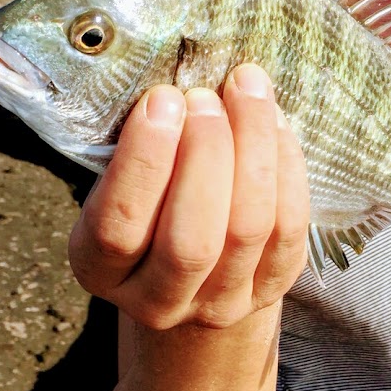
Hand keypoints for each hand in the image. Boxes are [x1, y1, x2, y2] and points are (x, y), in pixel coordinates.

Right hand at [68, 64, 309, 329]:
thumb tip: (174, 86)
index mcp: (101, 270)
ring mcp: (220, 305)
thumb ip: (133, 152)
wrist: (191, 274)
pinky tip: (275, 123)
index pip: (118, 227)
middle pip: (192, 240)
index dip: (144, 161)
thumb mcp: (115, 186)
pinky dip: (287, 167)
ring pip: (249, 228)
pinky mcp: (272, 289)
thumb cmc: (145, 207)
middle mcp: (158, 301)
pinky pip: (289, 228)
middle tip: (206, 96)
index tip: (162, 98)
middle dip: (205, 155)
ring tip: (246, 89)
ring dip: (252, 147)